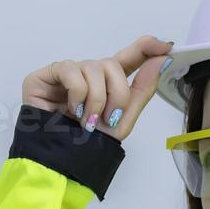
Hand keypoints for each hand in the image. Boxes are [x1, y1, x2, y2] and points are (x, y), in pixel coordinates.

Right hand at [21, 34, 173, 140]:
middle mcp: (87, 76)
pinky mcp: (46, 75)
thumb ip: (142, 89)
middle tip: (108, 119)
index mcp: (106, 85)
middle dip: (116, 93)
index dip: (145, 47)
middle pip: (111, 64)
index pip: (128, 58)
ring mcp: (66, 74)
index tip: (164, 46)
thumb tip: (161, 60)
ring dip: (95, 99)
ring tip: (85, 121)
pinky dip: (77, 93)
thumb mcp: (122, 121)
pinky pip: (71, 70)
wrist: (60, 162)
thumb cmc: (86, 146)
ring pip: (93, 67)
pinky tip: (71, 110)